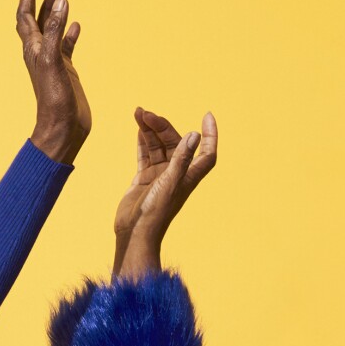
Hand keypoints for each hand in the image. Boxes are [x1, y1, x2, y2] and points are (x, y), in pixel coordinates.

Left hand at [16, 0, 90, 164]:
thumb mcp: (54, 60)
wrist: (62, 129)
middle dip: (39, 1)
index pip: (26, 16)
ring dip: (54, 14)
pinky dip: (70, 34)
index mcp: (33, 49)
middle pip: (37, 20)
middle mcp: (40, 53)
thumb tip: (60, 0)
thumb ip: (56, 31)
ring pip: (52, 31)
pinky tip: (76, 25)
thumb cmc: (53, 100)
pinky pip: (67, 47)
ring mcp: (53, 62)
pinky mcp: (66, 72)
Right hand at [113, 108, 217, 279]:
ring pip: (157, 146)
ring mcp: (160, 175)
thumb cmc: (155, 213)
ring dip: (149, 130)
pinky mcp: (144, 178)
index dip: (211, 135)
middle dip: (162, 126)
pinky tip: (138, 128)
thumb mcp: (170, 183)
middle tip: (147, 114)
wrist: (133, 232)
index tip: (207, 116)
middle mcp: (176, 173)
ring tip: (138, 113)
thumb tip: (194, 134)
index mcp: (189, 176)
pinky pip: (145, 154)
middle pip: (175, 142)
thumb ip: (181, 159)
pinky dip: (142, 141)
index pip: (207, 152)